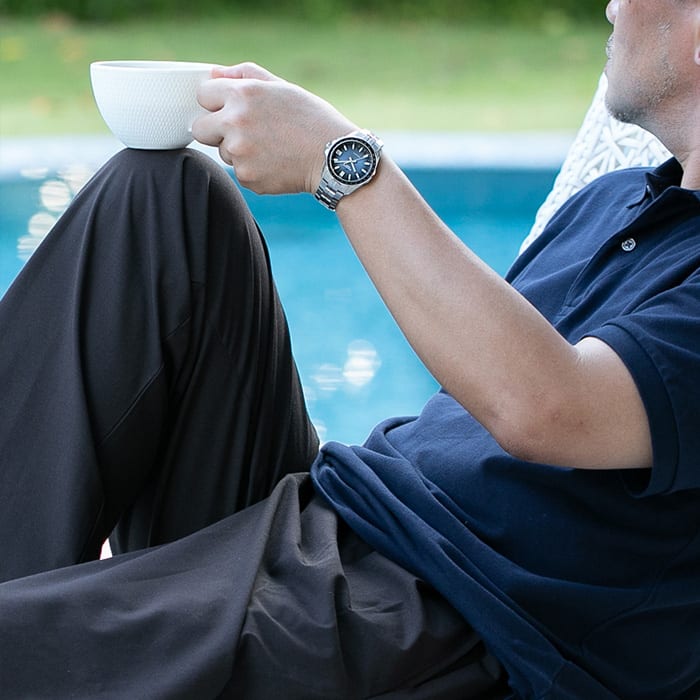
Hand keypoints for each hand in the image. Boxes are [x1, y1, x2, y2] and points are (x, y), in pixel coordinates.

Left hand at [192, 63, 355, 194]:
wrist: (334, 159)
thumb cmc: (312, 120)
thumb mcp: (282, 87)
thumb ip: (245, 75)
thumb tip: (214, 74)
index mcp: (242, 95)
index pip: (202, 95)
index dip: (215, 102)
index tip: (227, 108)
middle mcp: (235, 123)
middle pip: (200, 128)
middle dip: (216, 129)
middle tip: (244, 132)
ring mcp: (239, 153)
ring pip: (222, 152)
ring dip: (238, 151)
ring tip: (270, 148)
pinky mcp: (247, 177)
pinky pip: (239, 172)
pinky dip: (253, 169)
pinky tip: (275, 163)